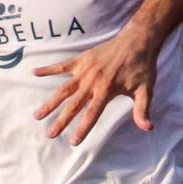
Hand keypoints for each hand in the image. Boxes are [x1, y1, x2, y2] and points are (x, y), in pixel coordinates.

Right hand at [32, 29, 158, 145]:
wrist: (137, 40)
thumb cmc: (143, 67)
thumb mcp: (146, 90)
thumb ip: (143, 110)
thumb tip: (148, 128)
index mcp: (106, 90)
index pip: (92, 114)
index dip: (82, 129)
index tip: (73, 142)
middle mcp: (92, 81)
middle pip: (73, 105)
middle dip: (61, 121)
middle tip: (49, 135)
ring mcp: (85, 70)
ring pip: (63, 89)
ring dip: (50, 103)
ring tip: (37, 116)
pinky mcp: (82, 59)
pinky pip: (62, 66)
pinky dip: (48, 69)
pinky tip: (34, 72)